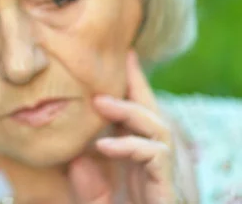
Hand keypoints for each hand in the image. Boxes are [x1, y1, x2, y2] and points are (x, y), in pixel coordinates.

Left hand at [68, 51, 181, 203]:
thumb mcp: (95, 202)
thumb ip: (86, 182)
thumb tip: (77, 155)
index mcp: (136, 156)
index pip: (134, 112)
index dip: (129, 84)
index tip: (122, 54)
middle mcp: (153, 157)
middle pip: (149, 110)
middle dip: (134, 85)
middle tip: (120, 61)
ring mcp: (162, 170)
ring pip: (155, 126)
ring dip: (128, 111)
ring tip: (100, 103)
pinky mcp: (166, 185)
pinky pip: (153, 155)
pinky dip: (129, 147)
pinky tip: (104, 146)